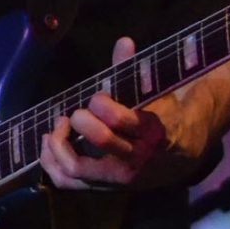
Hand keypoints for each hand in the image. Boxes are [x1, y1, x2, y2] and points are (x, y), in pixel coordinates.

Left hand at [41, 36, 179, 192]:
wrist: (180, 159)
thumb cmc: (162, 119)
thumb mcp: (154, 95)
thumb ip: (133, 70)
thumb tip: (123, 41)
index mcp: (151, 131)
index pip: (120, 119)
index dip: (102, 105)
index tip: (97, 98)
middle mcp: (135, 158)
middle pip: (101, 141)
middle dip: (82, 121)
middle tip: (76, 113)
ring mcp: (118, 178)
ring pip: (77, 168)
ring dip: (58, 145)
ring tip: (56, 127)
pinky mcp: (103, 187)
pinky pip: (68, 182)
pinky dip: (52, 163)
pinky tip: (49, 143)